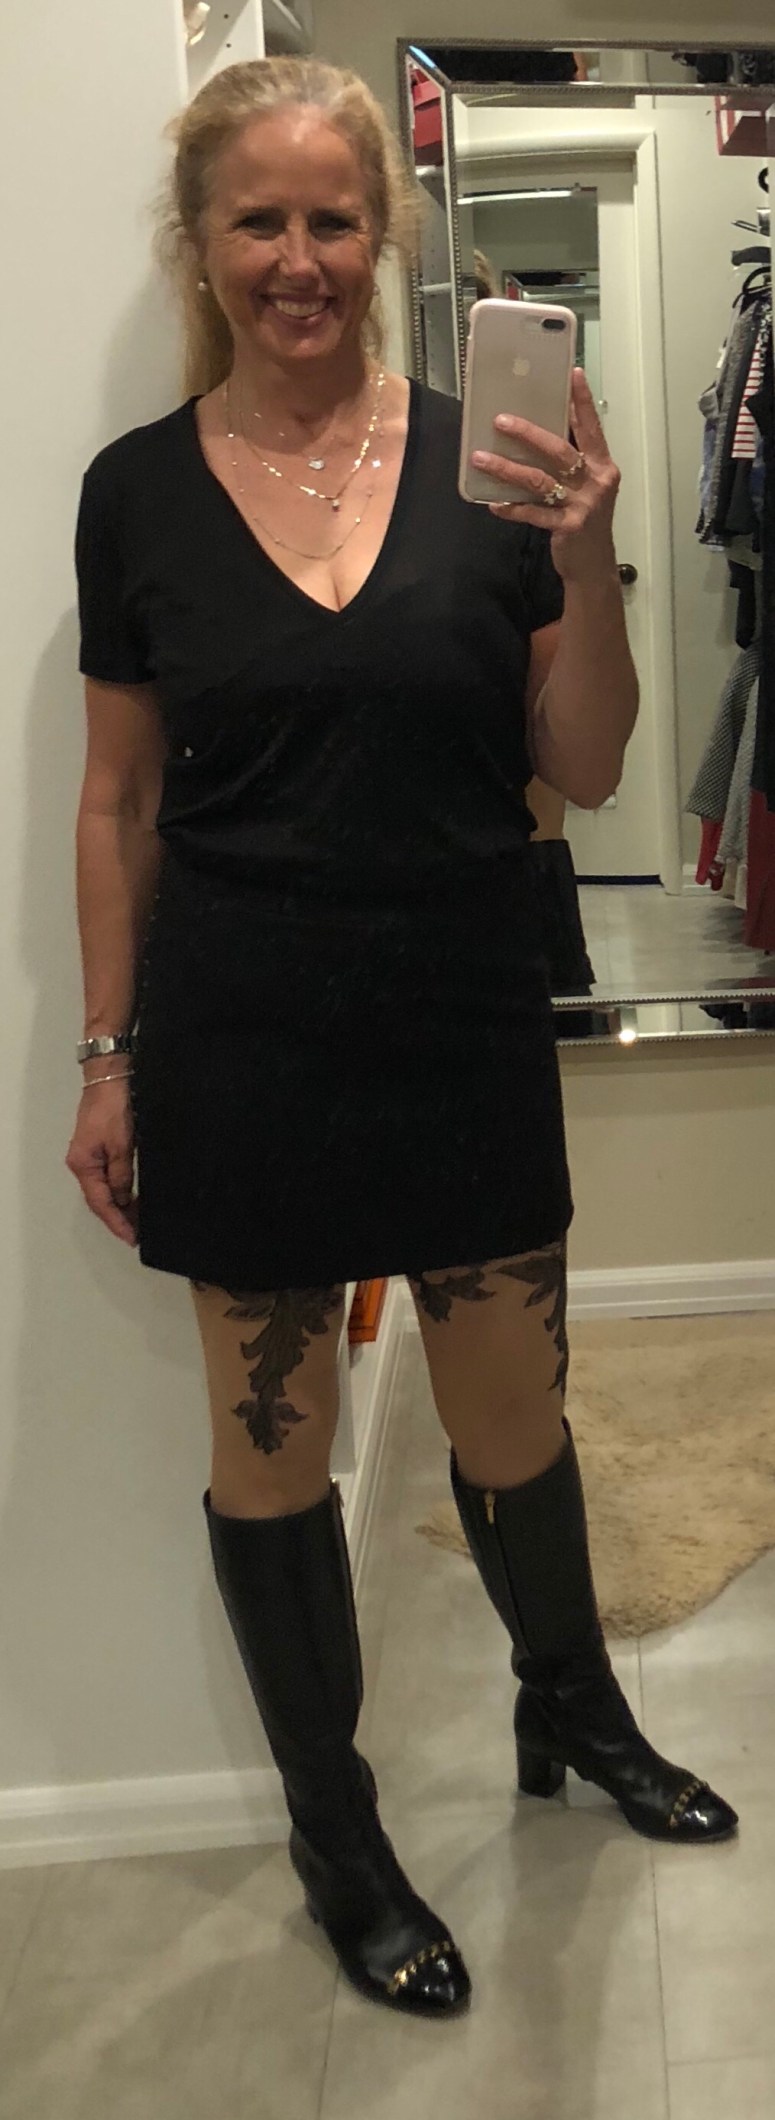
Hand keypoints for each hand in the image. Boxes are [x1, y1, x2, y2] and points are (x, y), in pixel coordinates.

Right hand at [66, 1079, 137, 1246]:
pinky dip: (119, 1189)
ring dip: (119, 1205)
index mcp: (83, 1165)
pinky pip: (107, 1176)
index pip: (101, 1203)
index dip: (117, 1222)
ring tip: (138, 1220)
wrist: (110, 1077)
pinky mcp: (97, 1147)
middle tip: (138, 1233)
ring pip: (104, 1189)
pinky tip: (131, 1196)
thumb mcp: (122, 1145)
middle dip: (118, 1217)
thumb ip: (121, 1175)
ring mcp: (88, 1155)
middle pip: (99, 1199)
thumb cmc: (114, 1107)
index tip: (132, 1238)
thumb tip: (121, 1199)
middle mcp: (82, 1163)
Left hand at [470, 368, 619, 582]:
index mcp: (603, 466)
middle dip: (529, 433)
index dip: (582, 401)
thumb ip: (571, 462)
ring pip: (540, 480)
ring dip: (507, 468)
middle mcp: (596, 481)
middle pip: (560, 450)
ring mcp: (582, 505)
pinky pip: (533, 513)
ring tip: (481, 458)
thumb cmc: (585, 519)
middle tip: (500, 420)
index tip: (573, 373)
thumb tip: (537, 433)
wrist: (594, 565)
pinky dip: (511, 507)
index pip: (592, 427)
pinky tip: (493, 503)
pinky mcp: (567, 527)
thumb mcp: (587, 486)